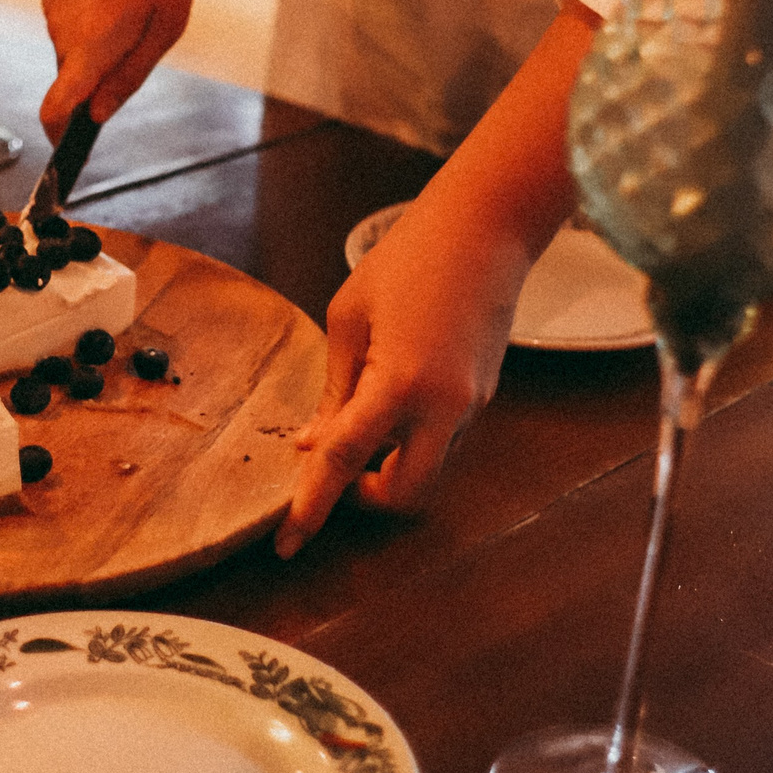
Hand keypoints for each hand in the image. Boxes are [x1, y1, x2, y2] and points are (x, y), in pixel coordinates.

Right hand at [39, 0, 203, 137]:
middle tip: (146, 42)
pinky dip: (93, 25)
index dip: (60, 139)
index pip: (56, 108)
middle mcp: (61, 29)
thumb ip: (128, 77)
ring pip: (73, 54)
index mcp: (91, 43)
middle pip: (73, 82)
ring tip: (139, 5)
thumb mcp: (166, 25)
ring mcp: (52, 8)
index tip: (70, 154)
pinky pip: (70, 27)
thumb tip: (97, 115)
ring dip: (101, 48)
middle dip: (101, 81)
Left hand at [273, 194, 533, 556]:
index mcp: (398, 383)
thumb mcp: (350, 318)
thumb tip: (314, 444)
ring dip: (390, 465)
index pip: (344, 463)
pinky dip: (412, 440)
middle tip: (336, 470)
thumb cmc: (407, 259)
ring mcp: (470, 405)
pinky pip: (442, 440)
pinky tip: (392, 399)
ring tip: (361, 418)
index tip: (285, 545)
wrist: (487, 227)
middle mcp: (443, 406)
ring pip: (428, 470)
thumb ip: (333, 389)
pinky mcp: (484, 396)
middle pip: (404, 495)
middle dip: (367, 499)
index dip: (311, 507)